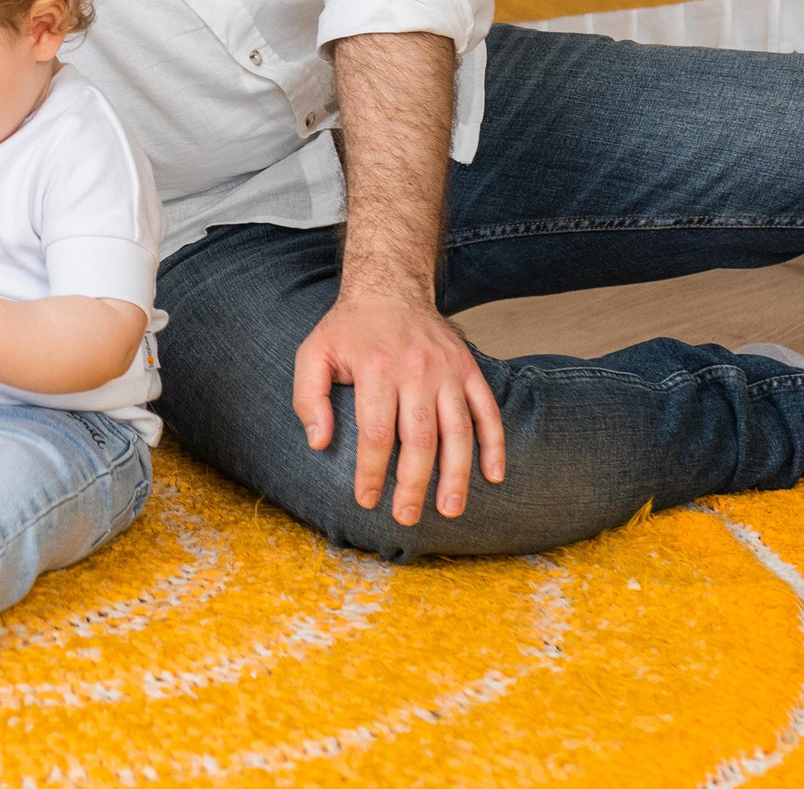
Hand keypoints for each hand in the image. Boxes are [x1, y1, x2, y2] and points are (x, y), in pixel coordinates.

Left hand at [293, 293, 505, 523]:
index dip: (371, 472)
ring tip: (449, 510)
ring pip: (458, 431)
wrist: (390, 286)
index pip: (376, 433)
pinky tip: (493, 476)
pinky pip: (488, 411)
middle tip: (406, 517)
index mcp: (375, 367)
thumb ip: (308, 398)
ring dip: (456, 475)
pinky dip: (495, 445)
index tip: (366, 500)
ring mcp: (448, 370)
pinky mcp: (469, 369)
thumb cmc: (348, 328)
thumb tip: (318, 443)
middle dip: (413, 484)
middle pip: (420, 438)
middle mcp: (415, 369)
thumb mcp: (313, 353)